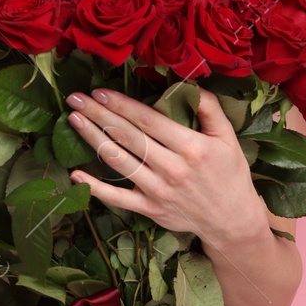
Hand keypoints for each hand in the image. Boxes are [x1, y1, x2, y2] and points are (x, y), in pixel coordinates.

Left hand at [64, 87, 264, 246]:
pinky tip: (76, 174)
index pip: (148, 120)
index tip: (99, 90)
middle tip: (75, 97)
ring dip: (93, 139)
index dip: (121, 104)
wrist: (232, 221)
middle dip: (99, 114)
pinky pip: (117, 198)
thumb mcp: (228, 137)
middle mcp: (171, 169)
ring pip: (119, 161)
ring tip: (74, 119)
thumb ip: (209, 108)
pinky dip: (95, 187)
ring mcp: (158, 191)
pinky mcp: (149, 210)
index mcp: (191, 147)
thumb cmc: (229, 174)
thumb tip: (188, 84)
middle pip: (128, 136)